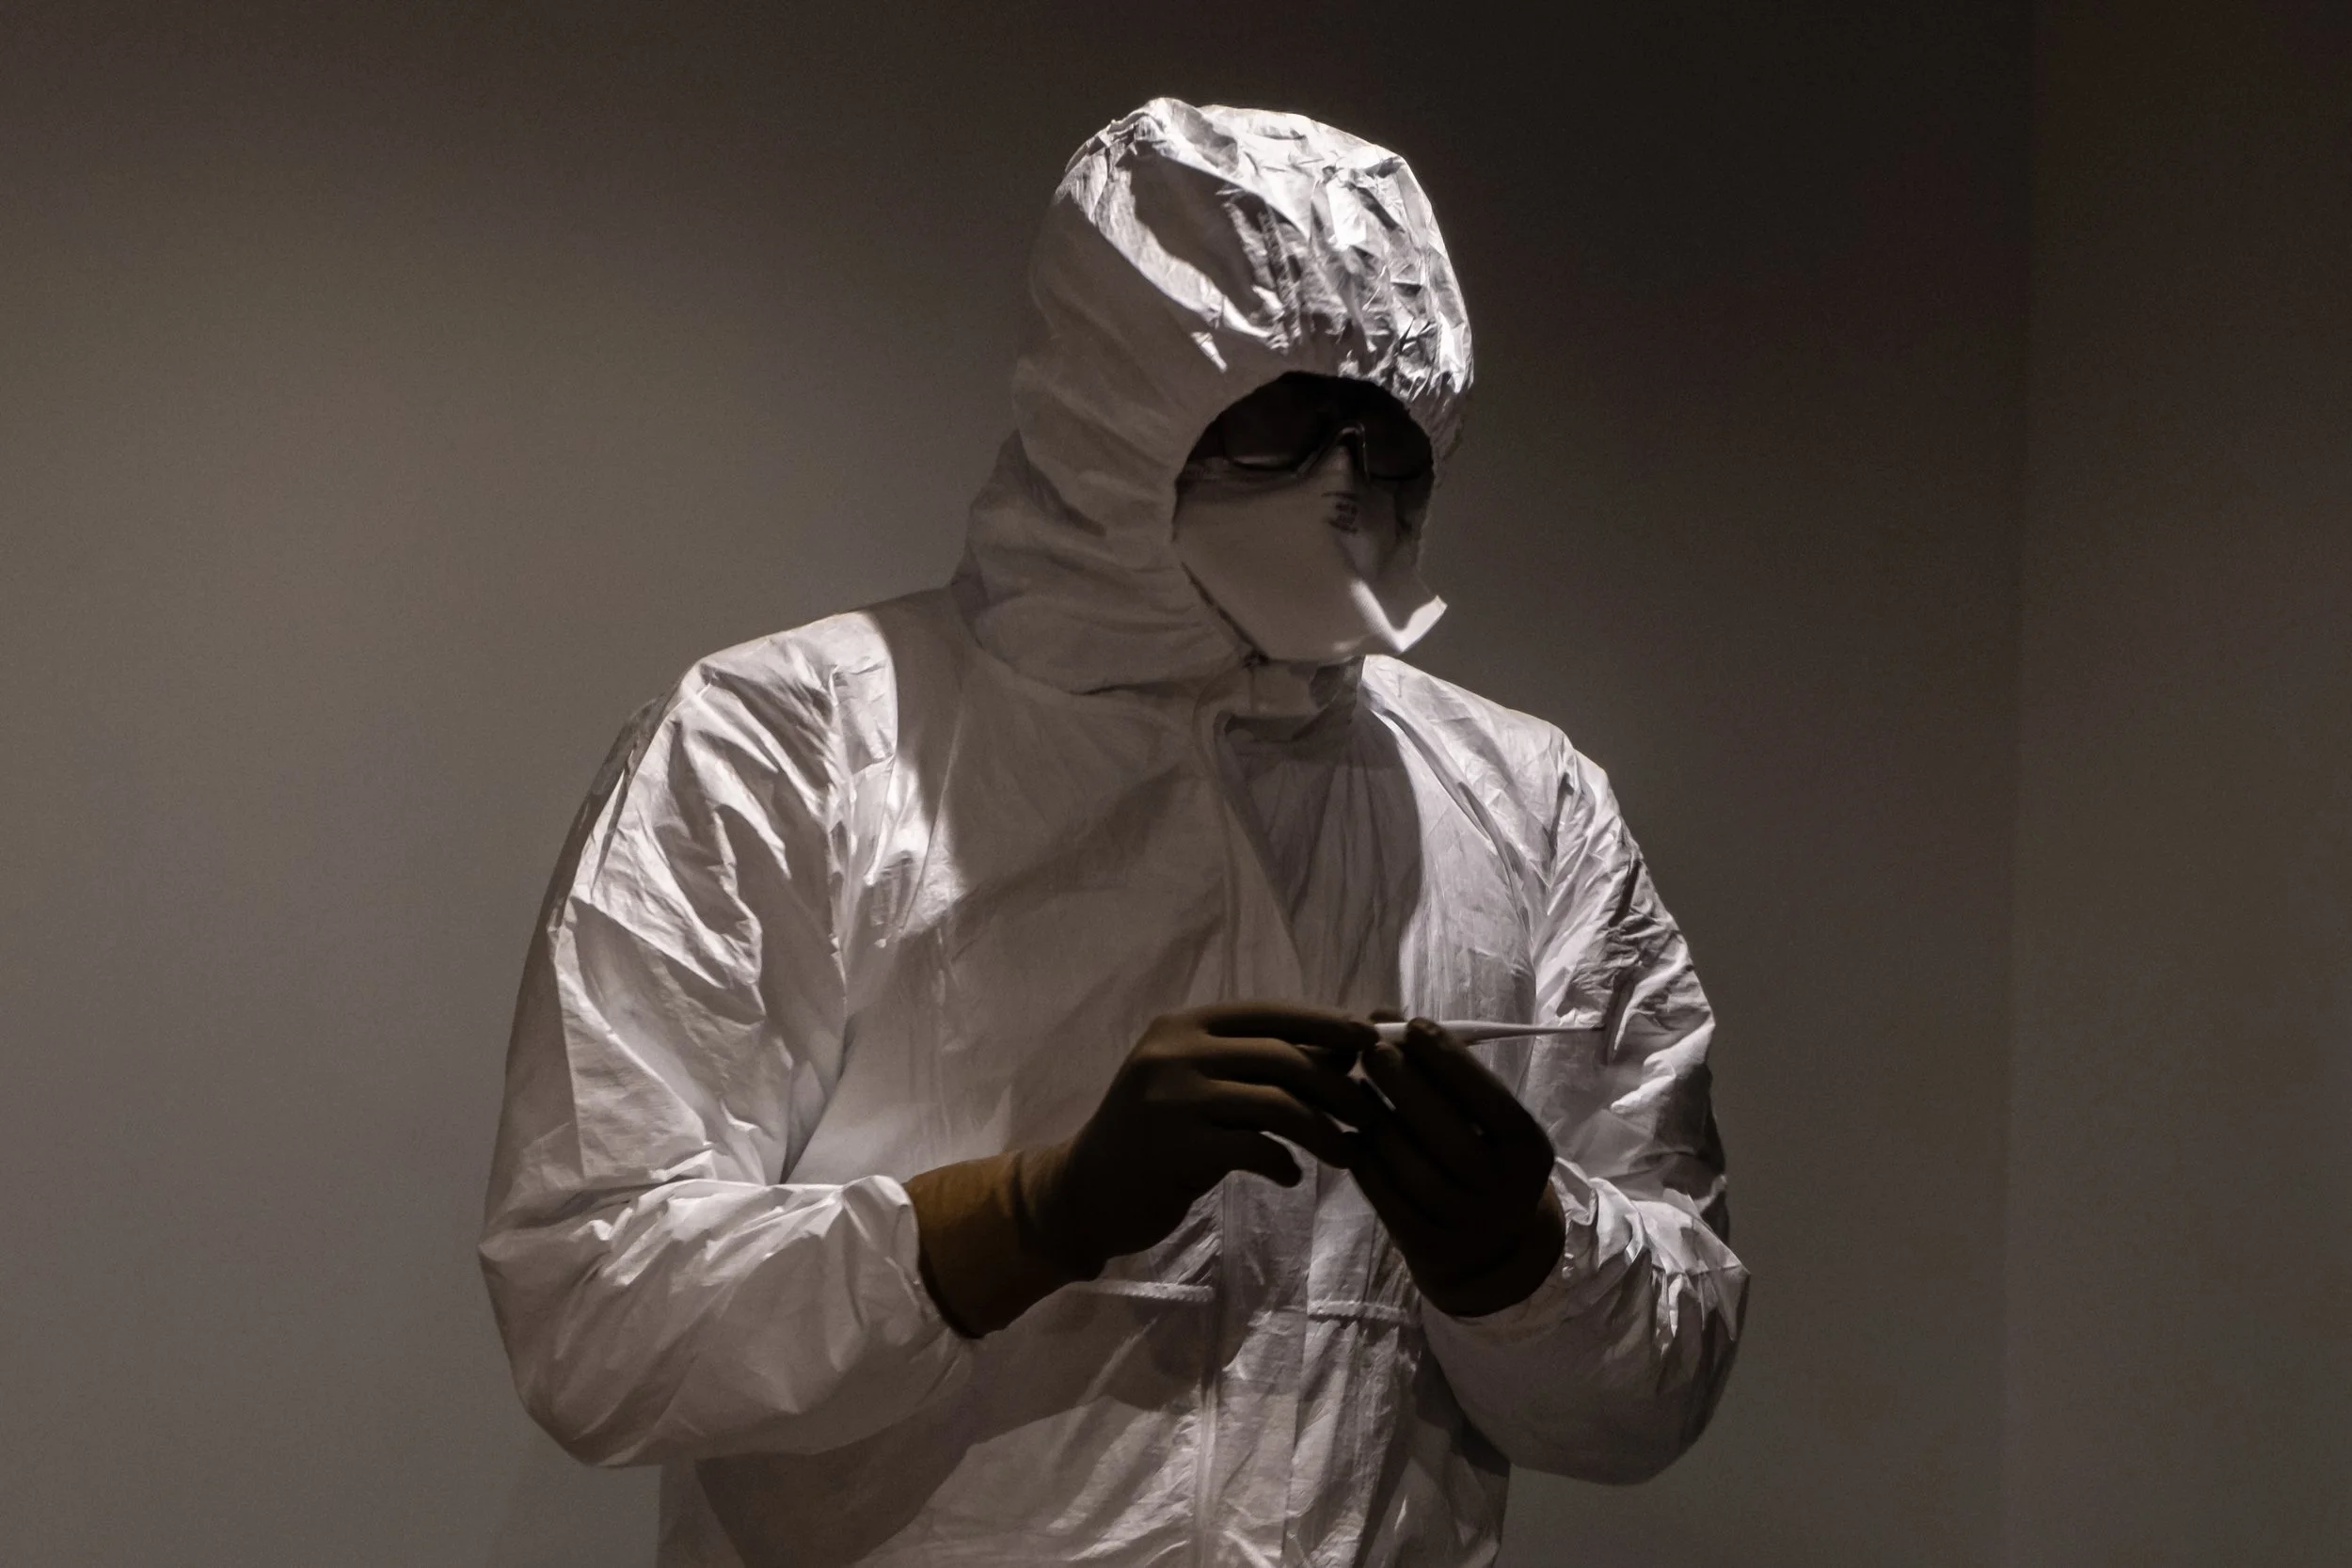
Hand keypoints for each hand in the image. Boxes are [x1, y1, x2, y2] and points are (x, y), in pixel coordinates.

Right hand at [903, 1002, 1376, 1334]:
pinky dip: (1283, 1162)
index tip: (1371, 1041)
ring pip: (1276, 1102)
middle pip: (1281, 1056)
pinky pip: (1253, 1148)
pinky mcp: (1174, 1147)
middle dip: (1338, 1085)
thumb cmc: (1155, 1138)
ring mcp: (1171, 1098)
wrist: (1084, 1191)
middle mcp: (1175, 1051)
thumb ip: (1260, 1067)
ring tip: (1347, 1154)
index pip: (1270, 1012)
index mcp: (1184, 1026)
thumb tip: (1346, 1050)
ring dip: (1323, 1130)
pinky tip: (1291, 1177)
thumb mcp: (1202, 1088)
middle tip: (1371, 1113)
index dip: (1325, 1023)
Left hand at [1347, 1015, 1565, 1317]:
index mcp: (1529, 1150)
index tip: (1415, 1025)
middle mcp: (1505, 1191)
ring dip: (1380, 1123)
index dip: (1452, 1062)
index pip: (1493, 1101)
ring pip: (1415, 1171)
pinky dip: (1366, 1163)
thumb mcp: (1485, 1119)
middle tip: (1372, 1051)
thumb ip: (1445, 1070)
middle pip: (1451, 1137)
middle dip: (1408, 1087)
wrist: (1492, 1246)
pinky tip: (1352, 1133)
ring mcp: (1468, 1225)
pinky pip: (1389, 1201)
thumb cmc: (1483, 1156)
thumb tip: (1386, 1016)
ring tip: (1356, 1089)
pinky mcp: (1431, 1248)